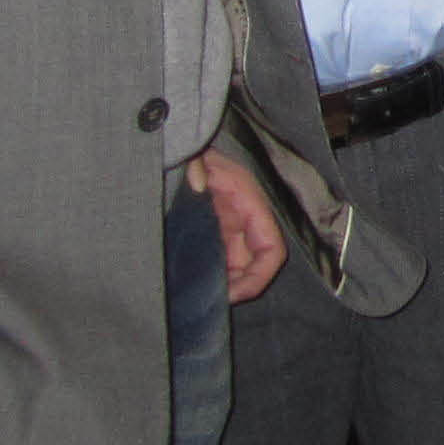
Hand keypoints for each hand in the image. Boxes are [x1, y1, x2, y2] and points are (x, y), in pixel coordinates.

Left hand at [190, 149, 289, 302]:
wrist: (173, 141)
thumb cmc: (189, 146)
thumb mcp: (194, 154)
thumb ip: (196, 166)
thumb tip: (198, 184)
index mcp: (246, 202)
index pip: (270, 249)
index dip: (257, 277)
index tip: (229, 294)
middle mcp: (239, 219)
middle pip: (252, 266)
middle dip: (235, 289)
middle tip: (205, 303)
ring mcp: (222, 227)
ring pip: (233, 268)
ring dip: (220, 285)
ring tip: (193, 298)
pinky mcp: (204, 231)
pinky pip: (214, 262)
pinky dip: (205, 277)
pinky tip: (184, 285)